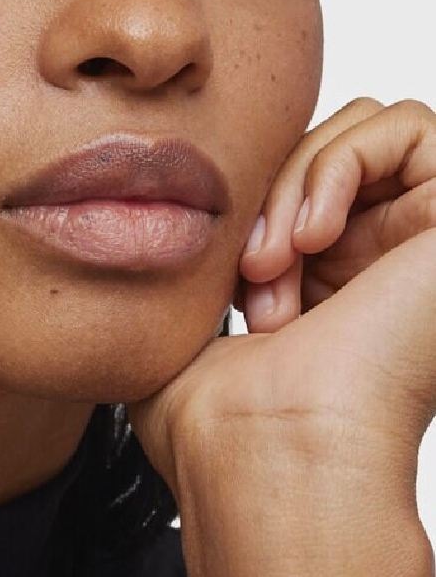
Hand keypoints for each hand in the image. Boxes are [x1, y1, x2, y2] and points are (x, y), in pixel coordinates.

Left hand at [125, 97, 435, 576]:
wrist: (268, 451)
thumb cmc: (221, 419)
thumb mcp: (191, 328)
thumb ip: (199, 273)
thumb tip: (167, 220)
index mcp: (334, 287)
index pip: (296, 185)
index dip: (254, 207)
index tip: (229, 277)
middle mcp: (388, 263)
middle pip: (328, 149)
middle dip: (273, 194)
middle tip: (249, 269)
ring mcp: (426, 244)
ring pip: (366, 131)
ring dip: (299, 181)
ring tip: (274, 260)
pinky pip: (414, 125)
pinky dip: (341, 162)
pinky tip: (310, 237)